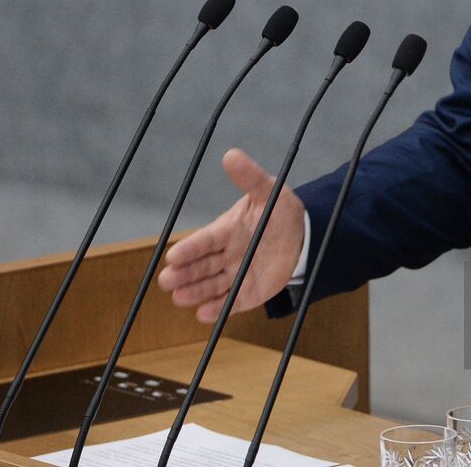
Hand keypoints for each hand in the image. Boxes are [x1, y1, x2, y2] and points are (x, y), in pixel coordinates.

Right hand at [156, 148, 305, 321]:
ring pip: (211, 286)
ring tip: (180, 297)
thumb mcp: (268, 192)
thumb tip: (231, 155)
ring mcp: (235, 275)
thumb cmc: (279, 211)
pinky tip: (204, 315)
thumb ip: (250, 177)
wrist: (303, 237)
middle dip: (184, 273)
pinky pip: (232, 303)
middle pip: (201, 266)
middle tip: (167, 280)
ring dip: (196, 292)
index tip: (173, 255)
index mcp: (226, 230)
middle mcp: (226, 254)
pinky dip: (218, 310)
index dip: (190, 248)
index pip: (204, 240)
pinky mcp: (248, 293)